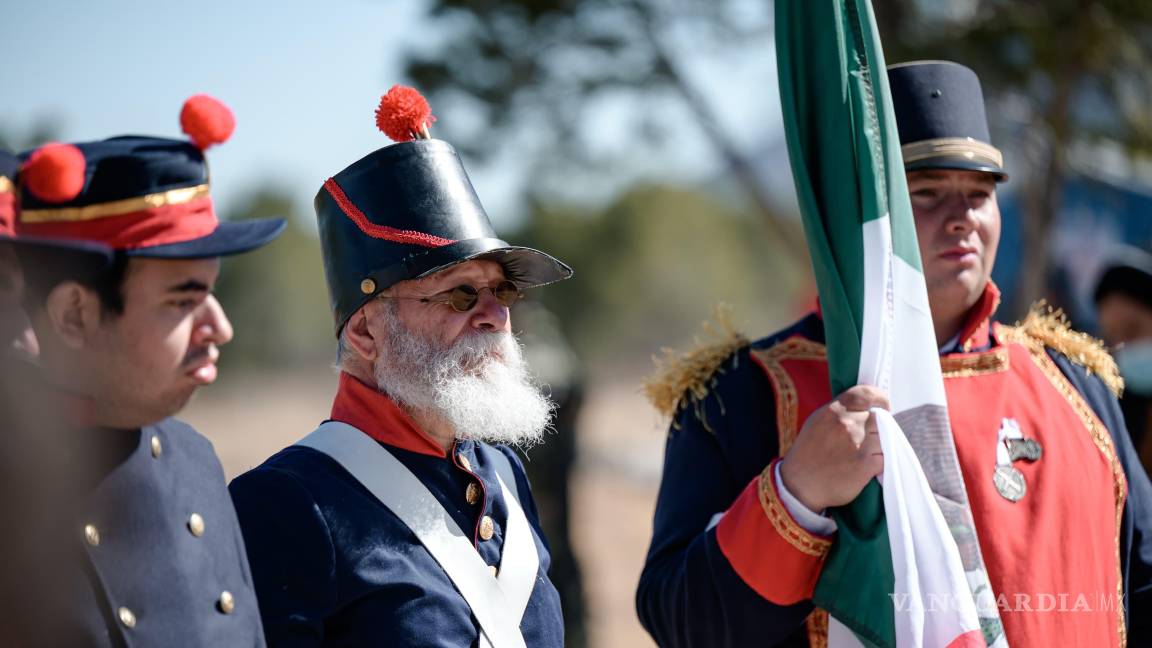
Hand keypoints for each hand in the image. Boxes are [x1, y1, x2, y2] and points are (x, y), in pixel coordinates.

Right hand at [778, 385, 888, 512]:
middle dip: (877, 425)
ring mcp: (858, 445)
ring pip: (884, 436)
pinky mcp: (866, 466)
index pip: (866, 394)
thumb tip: (865, 407)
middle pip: (878, 416)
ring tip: (865, 451)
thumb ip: (840, 411)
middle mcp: (846, 424)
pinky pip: (884, 456)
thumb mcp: (817, 422)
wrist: (800, 484)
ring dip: (879, 444)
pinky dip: (878, 460)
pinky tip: (866, 465)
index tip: (882, 405)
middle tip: (870, 434)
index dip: (879, 398)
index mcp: (833, 411)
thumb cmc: (808, 452)